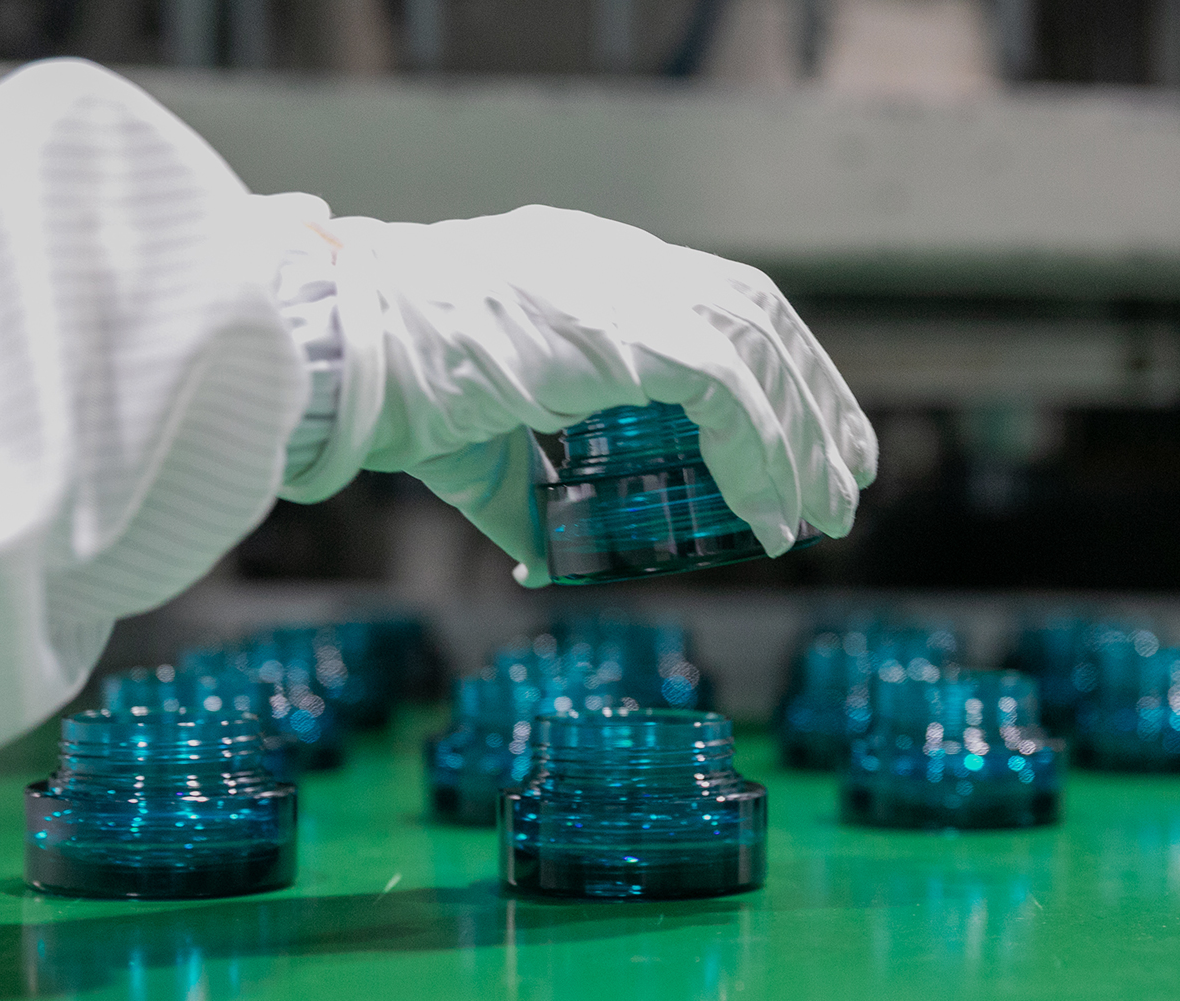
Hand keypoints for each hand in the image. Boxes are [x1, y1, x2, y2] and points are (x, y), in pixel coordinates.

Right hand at [292, 205, 876, 585]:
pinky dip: (762, 456)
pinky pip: (729, 392)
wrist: (332, 351)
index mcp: (585, 269)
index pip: (714, 302)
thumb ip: (525, 494)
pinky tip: (771, 517)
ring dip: (804, 433)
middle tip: (848, 478)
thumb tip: (544, 560)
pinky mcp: (621, 329)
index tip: (807, 436)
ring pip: (760, 347)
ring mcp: (620, 285)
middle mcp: (614, 261)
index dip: (774, 369)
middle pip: (757, 313)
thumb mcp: (476, 447)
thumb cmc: (386, 389)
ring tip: (827, 509)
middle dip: (814, 396)